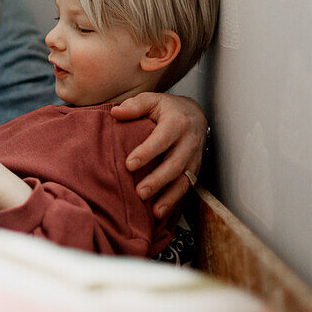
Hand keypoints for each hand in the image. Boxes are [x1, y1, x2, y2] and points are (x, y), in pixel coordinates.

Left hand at [111, 92, 207, 218]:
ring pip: (184, 180)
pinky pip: (187, 188)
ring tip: (153, 210)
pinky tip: (160, 212)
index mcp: (177, 122)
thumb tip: (115, 113)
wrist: (196, 115)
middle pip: (175, 164)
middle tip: (139, 193)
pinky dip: (174, 201)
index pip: (162, 139)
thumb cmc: (168, 108)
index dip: (146, 152)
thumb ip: (135, 106)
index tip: (129, 164)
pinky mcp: (195, 170)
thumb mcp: (152, 100)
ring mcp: (194, 158)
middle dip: (158, 180)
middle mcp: (189, 142)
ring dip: (169, 196)